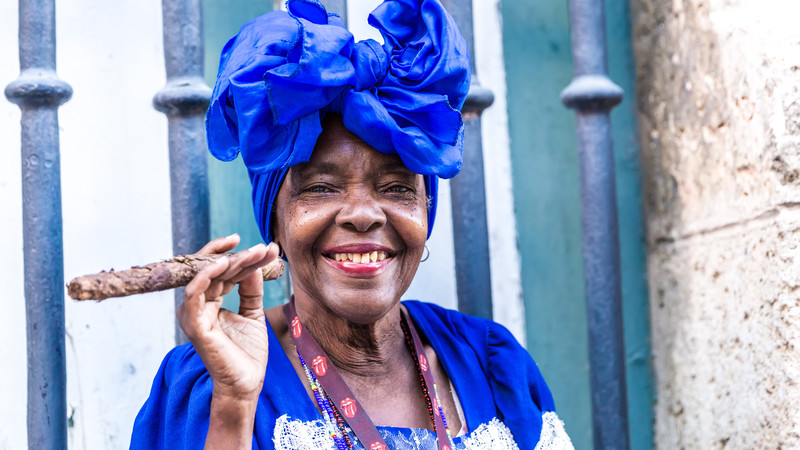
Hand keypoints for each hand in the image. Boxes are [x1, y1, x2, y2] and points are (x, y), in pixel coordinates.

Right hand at [177, 234, 278, 401]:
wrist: (247, 383)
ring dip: (229, 261)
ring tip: (252, 253)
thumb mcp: (253, 313)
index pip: (220, 271)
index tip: (261, 246)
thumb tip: (254, 264)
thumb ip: (251, 290)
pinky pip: (194, 293)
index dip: (238, 255)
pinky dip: (206, 276)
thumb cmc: (247, 353)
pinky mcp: (195, 325)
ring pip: (206, 276)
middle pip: (214, 270)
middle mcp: (198, 305)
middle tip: (264, 247)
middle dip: (239, 255)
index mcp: (210, 301)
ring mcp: (194, 314)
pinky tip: (223, 264)